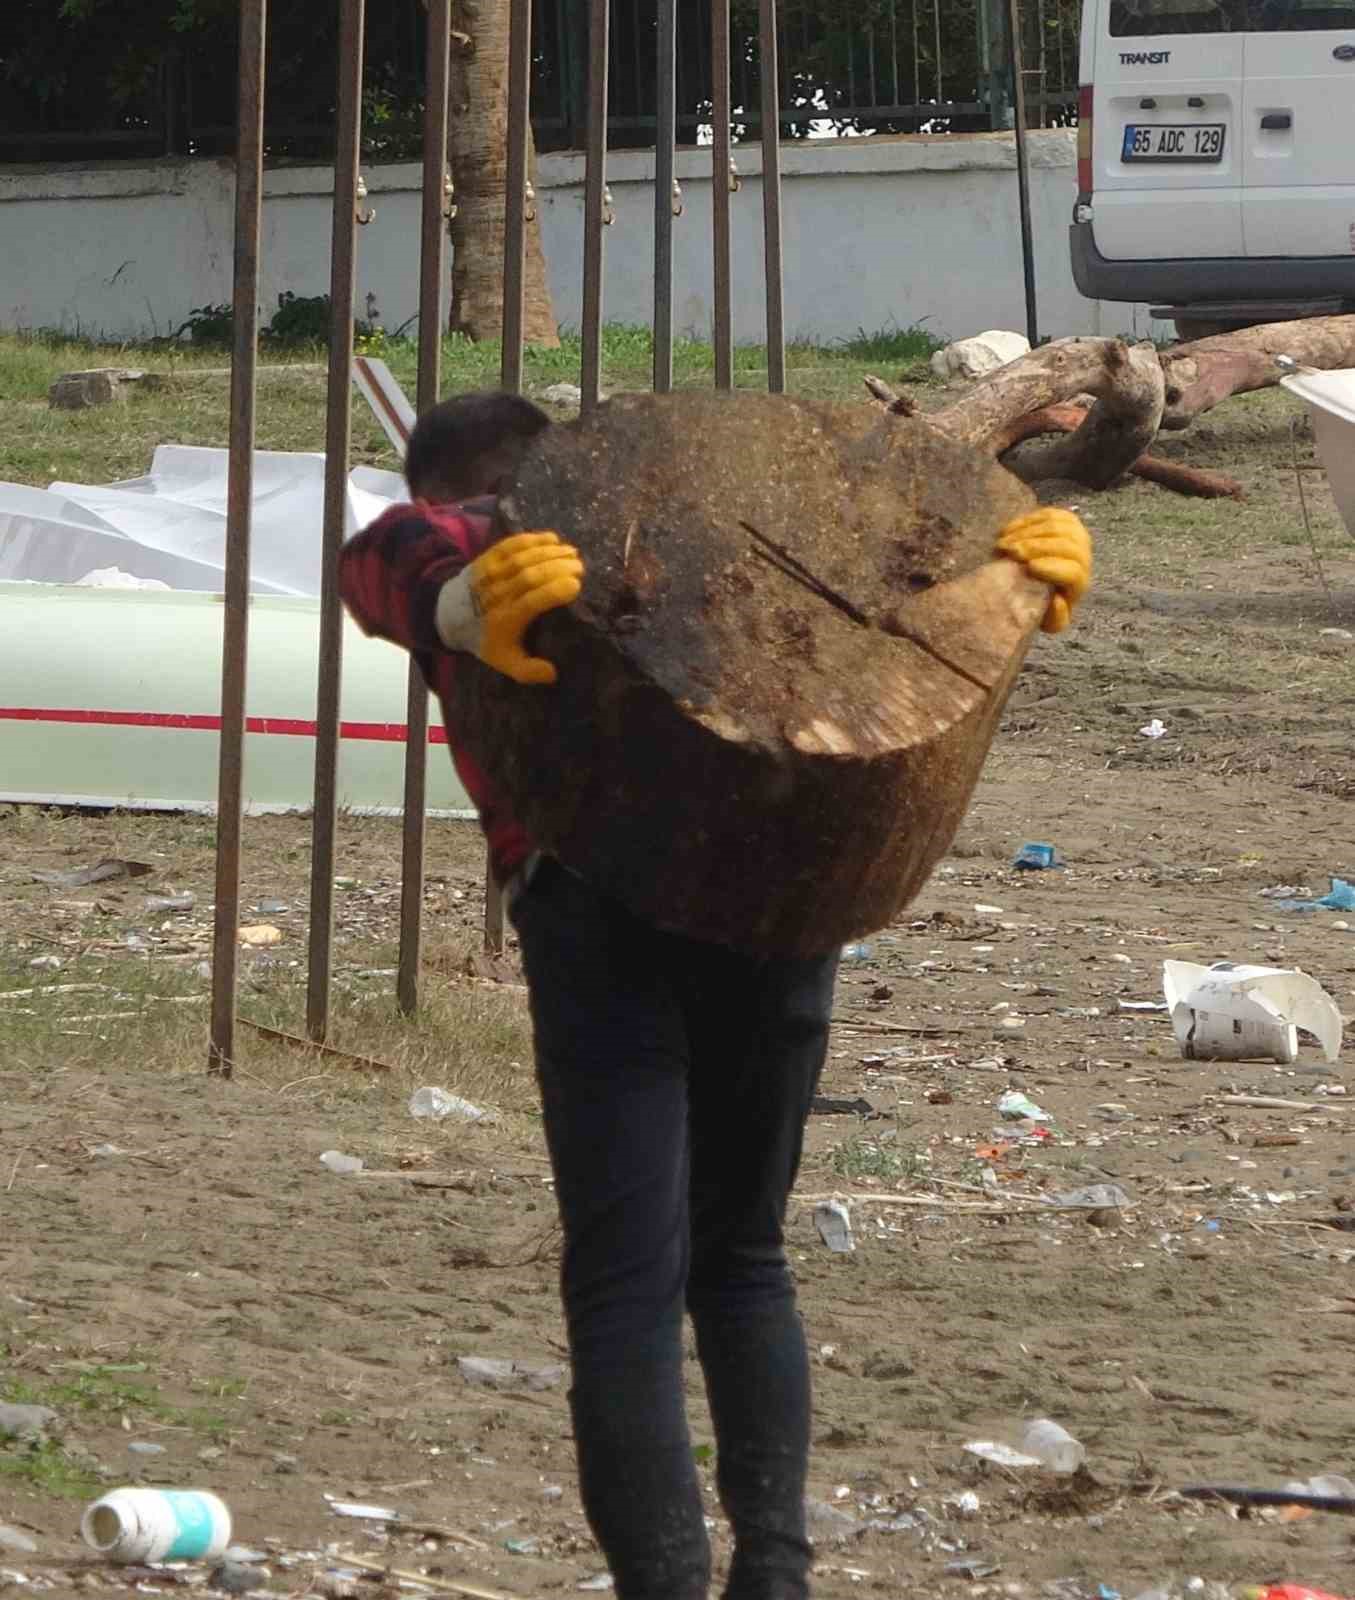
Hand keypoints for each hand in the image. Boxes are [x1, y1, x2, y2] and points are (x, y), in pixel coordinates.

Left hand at [436, 531, 583, 683]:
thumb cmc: (485, 638)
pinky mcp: (487, 557)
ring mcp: (490, 573)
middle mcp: (496, 593)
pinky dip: (531, 539)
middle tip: (579, 567)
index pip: (531, 601)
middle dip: (556, 568)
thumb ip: (528, 671)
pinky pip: (510, 545)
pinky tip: (552, 539)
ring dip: (549, 552)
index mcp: (504, 619)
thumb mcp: (504, 661)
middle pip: (529, 575)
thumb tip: (553, 674)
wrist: (448, 615)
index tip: (576, 587)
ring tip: (572, 552)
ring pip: (521, 558)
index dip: (554, 592)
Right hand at [994, 509, 1091, 634]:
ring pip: (1057, 527)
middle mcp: (1084, 556)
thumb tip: (1057, 600)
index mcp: (1080, 583)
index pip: (1073, 572)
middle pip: (1065, 545)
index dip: (1053, 568)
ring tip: (1004, 542)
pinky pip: (1050, 514)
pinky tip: (1008, 530)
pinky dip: (1027, 520)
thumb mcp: (1049, 622)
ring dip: (1027, 532)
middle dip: (1035, 547)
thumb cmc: (1044, 604)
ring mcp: (1077, 535)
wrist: (1045, 584)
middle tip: (1010, 551)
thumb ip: (1055, 618)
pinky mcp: (1066, 520)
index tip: (1029, 568)